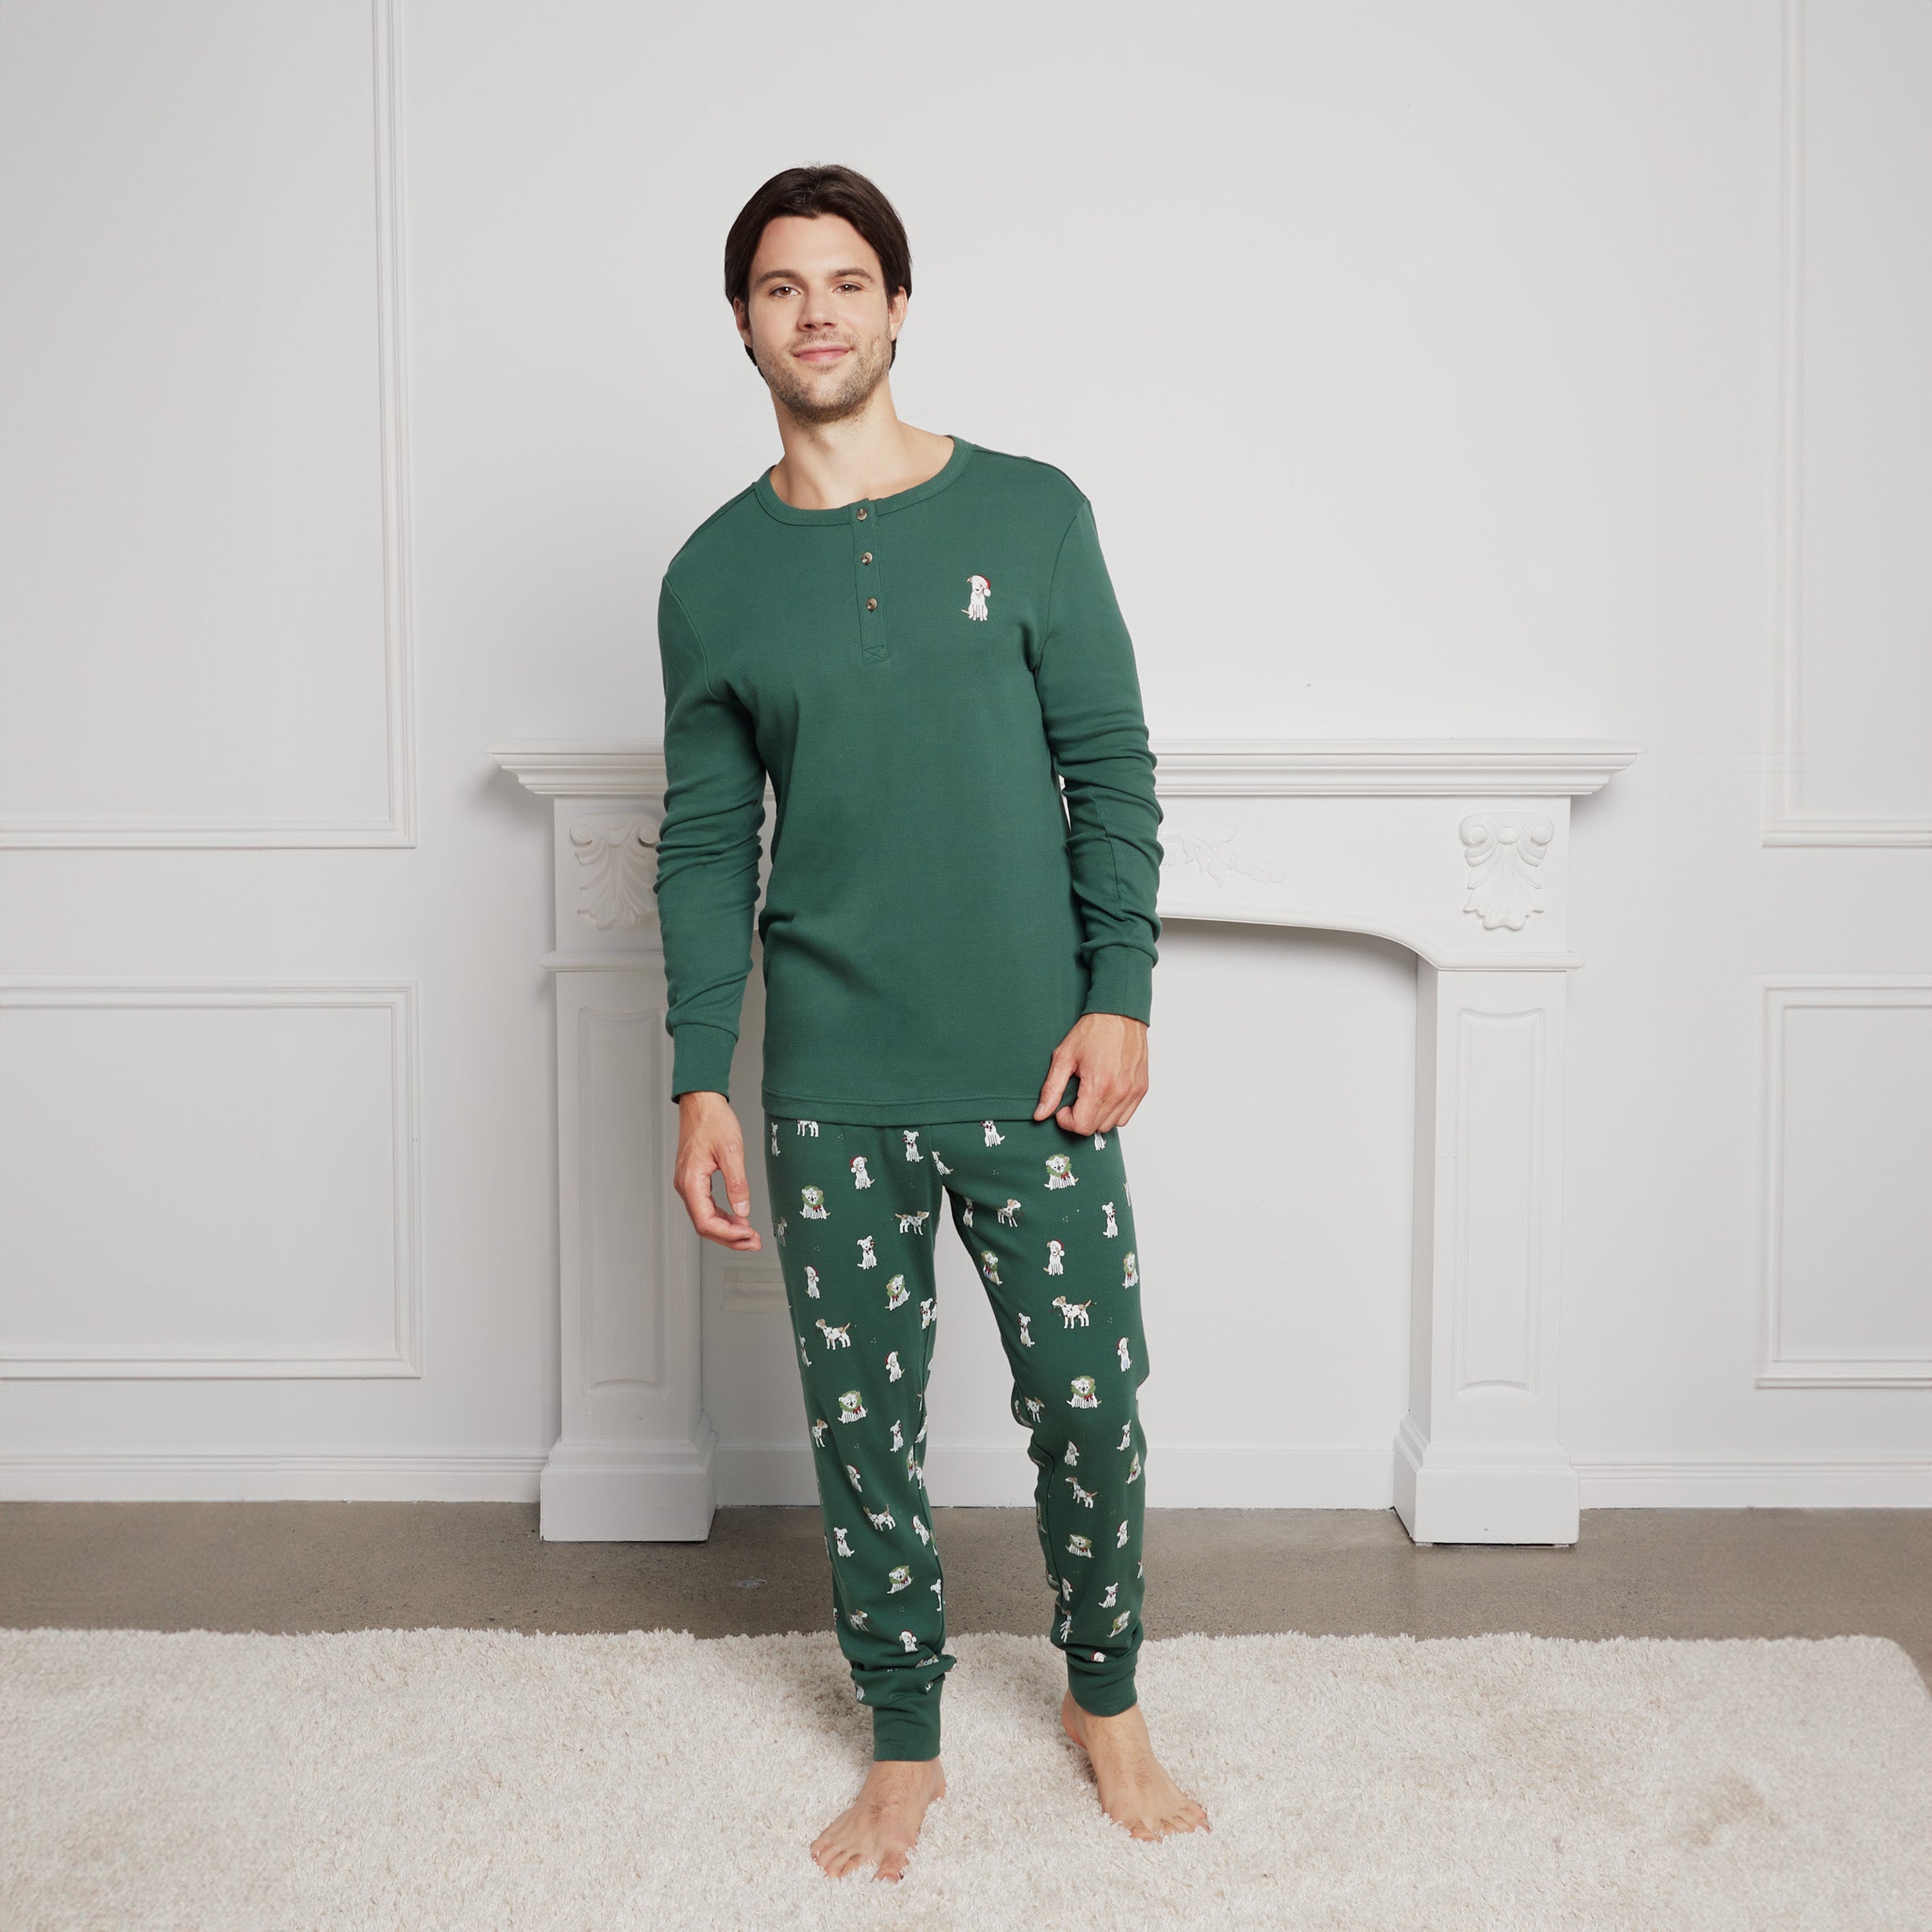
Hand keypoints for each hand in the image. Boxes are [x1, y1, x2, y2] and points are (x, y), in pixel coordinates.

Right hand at [673, 1092, 762, 1249]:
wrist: (701, 1102)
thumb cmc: (713, 1120)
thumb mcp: (731, 1151)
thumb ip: (737, 1183)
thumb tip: (743, 1211)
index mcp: (691, 1181)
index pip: (706, 1221)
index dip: (728, 1235)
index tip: (748, 1236)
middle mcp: (685, 1186)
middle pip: (704, 1225)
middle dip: (729, 1238)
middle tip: (753, 1243)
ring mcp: (688, 1183)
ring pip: (705, 1218)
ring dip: (727, 1229)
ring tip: (749, 1234)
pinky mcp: (694, 1179)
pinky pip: (706, 1206)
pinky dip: (722, 1216)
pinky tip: (738, 1219)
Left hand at [1032, 1012, 1148, 1134]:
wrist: (1120, 1014)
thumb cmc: (1093, 1031)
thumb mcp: (1064, 1056)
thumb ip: (1052, 1089)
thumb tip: (1041, 1113)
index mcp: (1099, 1084)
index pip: (1081, 1126)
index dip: (1066, 1120)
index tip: (1063, 1107)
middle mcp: (1120, 1091)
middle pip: (1095, 1128)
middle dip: (1080, 1118)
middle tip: (1075, 1099)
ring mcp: (1133, 1092)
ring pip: (1111, 1125)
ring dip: (1096, 1116)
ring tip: (1090, 1095)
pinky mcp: (1141, 1089)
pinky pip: (1126, 1116)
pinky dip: (1113, 1112)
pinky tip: (1104, 1095)